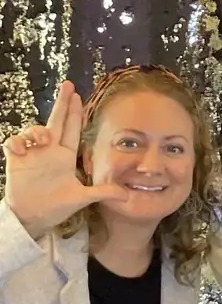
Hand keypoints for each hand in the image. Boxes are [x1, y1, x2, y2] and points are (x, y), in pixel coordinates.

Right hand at [1, 81, 127, 237]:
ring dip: (37, 129)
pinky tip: (22, 150)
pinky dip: (16, 142)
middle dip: (61, 103)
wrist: (33, 218)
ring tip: (43, 139)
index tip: (78, 95)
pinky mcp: (16, 161)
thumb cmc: (57, 207)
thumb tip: (127, 196)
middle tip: (68, 85)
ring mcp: (32, 155)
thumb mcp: (82, 198)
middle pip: (56, 121)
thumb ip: (103, 193)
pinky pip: (12, 143)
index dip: (74, 112)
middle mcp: (49, 151)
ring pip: (33, 130)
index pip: (71, 129)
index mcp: (65, 156)